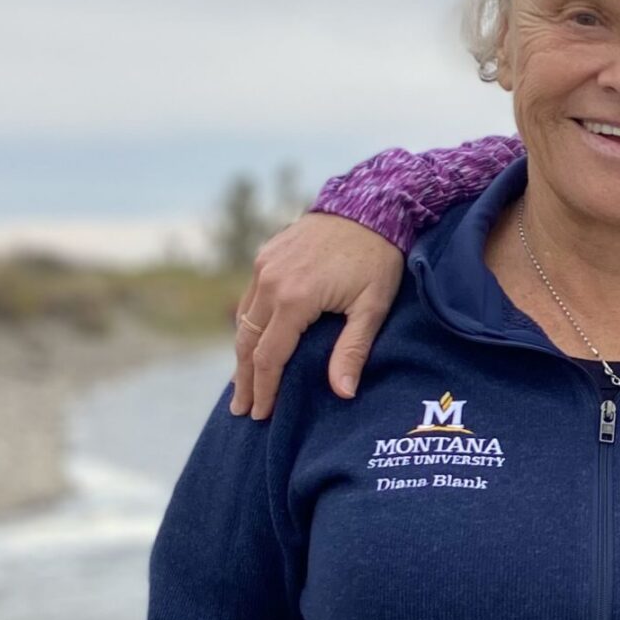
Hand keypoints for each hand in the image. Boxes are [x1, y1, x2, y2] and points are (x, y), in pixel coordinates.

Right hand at [231, 214, 404, 418]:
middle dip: (244, 379)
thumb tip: (341, 393)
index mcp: (294, 298)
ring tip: (242, 384)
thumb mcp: (372, 307)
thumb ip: (353, 350)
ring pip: (244, 320)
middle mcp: (270, 281)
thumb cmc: (377, 258)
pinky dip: (248, 325)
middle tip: (242, 409)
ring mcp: (264, 265)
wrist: (369, 205)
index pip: (269, 356)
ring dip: (242, 354)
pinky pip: (250, 298)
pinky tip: (253, 342)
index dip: (265, 389)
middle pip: (248, 341)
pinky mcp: (266, 255)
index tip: (262, 414)